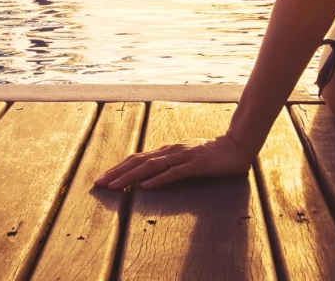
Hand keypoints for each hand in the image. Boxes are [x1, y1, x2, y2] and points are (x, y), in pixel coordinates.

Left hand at [95, 135, 253, 190]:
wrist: (236, 147)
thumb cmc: (210, 155)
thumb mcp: (185, 159)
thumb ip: (169, 165)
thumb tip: (150, 176)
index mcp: (167, 151)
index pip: (137, 159)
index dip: (118, 168)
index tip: (102, 178)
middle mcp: (170, 151)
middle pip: (138, 162)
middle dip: (116, 173)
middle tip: (98, 184)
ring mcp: (182, 157)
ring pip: (151, 166)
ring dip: (130, 177)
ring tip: (114, 186)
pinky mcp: (195, 165)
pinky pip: (173, 173)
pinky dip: (158, 180)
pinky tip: (145, 187)